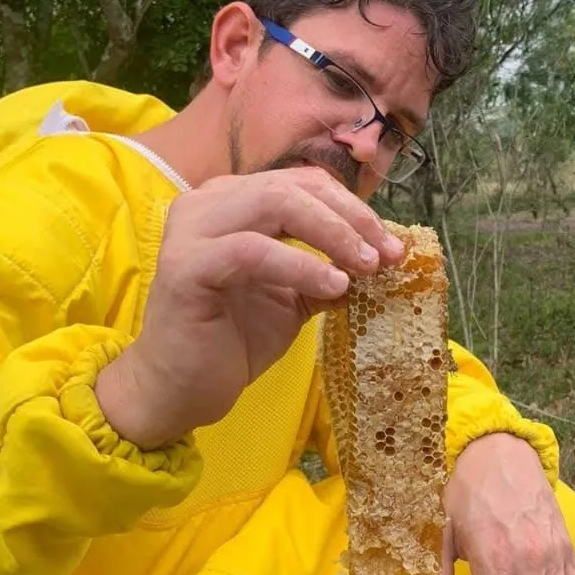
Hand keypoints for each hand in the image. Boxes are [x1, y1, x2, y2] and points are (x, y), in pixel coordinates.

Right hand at [95, 166, 402, 447]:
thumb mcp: (294, 298)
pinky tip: (333, 287)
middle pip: (295, 187)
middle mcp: (208, 203)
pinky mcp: (184, 265)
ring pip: (276, 204)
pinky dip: (300, 265)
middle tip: (387, 256)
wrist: (180, 390)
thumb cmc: (233, 340)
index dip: (354, 210)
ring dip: (331, 234)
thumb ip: (327, 268)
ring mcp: (192, 230)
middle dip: (351, 218)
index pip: (304, 184)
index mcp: (233, 201)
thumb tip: (382, 256)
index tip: (394, 247)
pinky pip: (253, 251)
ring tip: (365, 268)